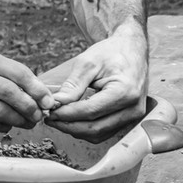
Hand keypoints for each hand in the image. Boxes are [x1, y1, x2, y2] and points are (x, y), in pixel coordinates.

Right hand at [0, 50, 56, 131]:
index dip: (37, 89)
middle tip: (39, 115)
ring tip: (28, 122)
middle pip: (9, 92)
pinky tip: (8, 123)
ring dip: (20, 120)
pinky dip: (5, 126)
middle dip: (29, 106)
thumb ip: (21, 80)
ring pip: (0, 111)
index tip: (48, 102)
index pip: (18, 73)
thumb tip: (46, 100)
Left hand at [41, 27, 148, 141]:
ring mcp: (133, 116)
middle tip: (49, 118)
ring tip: (57, 119)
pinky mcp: (130, 118)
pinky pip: (105, 131)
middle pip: (95, 128)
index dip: (66, 114)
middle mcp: (133, 108)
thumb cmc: (111, 52)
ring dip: (76, 130)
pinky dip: (86, 128)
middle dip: (68, 125)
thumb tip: (56, 103)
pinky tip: (72, 119)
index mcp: (124, 92)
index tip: (48, 111)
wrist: (132, 49)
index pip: (90, 111)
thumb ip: (73, 85)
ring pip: (99, 134)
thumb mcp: (88, 62)